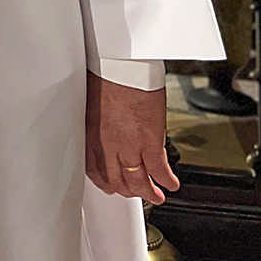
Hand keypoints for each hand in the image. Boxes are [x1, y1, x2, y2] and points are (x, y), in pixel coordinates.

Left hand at [85, 73, 178, 202]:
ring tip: (154, 197)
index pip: (94, 169)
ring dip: (147, 192)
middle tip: (131, 193)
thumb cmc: (103, 73)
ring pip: (138, 181)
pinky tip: (170, 184)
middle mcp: (108, 145)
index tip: (108, 183)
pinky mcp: (150, 142)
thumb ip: (94, 119)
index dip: (103, 180)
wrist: (120, 64)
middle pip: (116, 181)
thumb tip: (98, 124)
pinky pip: (159, 170)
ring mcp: (129, 146)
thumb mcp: (89, 101)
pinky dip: (166, 180)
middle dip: (124, 190)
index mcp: (90, 134)